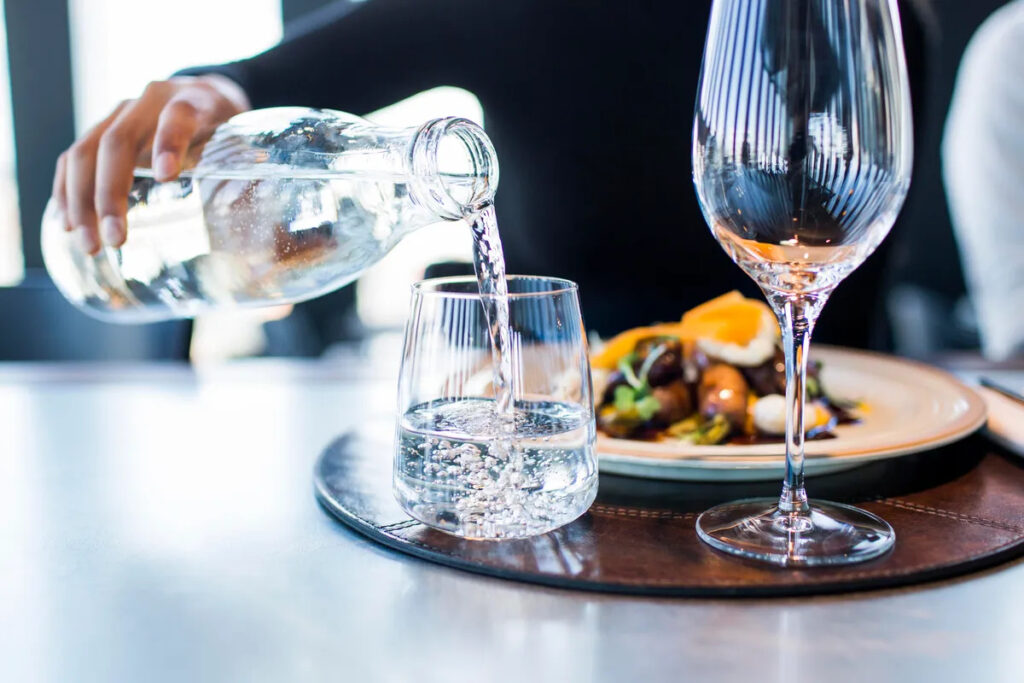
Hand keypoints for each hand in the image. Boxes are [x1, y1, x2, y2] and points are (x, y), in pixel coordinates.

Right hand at [51, 74, 249, 253]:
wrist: (209, 97)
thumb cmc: (233, 136)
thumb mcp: (251, 155)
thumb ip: (259, 202)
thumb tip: (272, 285)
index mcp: (196, 102)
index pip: (179, 115)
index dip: (169, 142)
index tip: (165, 176)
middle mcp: (151, 100)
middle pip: (118, 140)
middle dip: (112, 193)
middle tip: (117, 239)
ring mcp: (120, 112)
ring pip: (86, 150)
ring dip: (82, 200)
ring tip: (90, 243)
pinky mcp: (101, 127)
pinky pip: (73, 156)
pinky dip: (67, 190)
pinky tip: (68, 223)